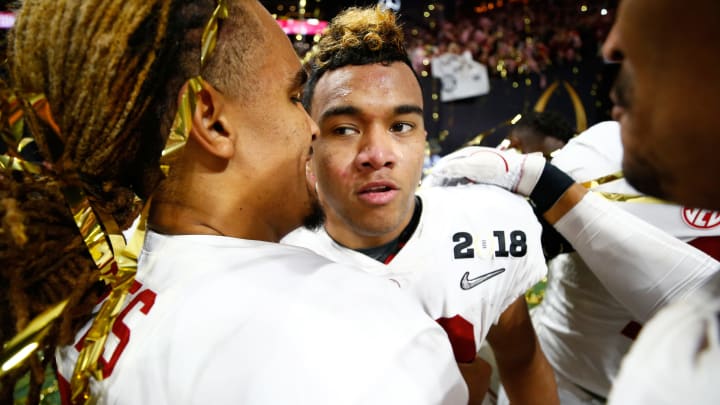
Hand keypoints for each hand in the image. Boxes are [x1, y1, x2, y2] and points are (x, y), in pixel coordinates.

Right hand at [423, 146, 545, 196]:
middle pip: (449, 171)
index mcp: (466, 153)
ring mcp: (476, 168)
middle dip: (439, 182)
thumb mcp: (475, 166)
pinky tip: (455, 197)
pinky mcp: (482, 178)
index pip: (444, 164)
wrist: (522, 175)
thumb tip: (437, 170)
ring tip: (440, 198)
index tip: (427, 187)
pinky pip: (464, 183)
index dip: (435, 175)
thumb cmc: (499, 169)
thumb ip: (455, 167)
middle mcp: (469, 160)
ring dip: (447, 186)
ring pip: (456, 178)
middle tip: (431, 195)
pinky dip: (457, 189)